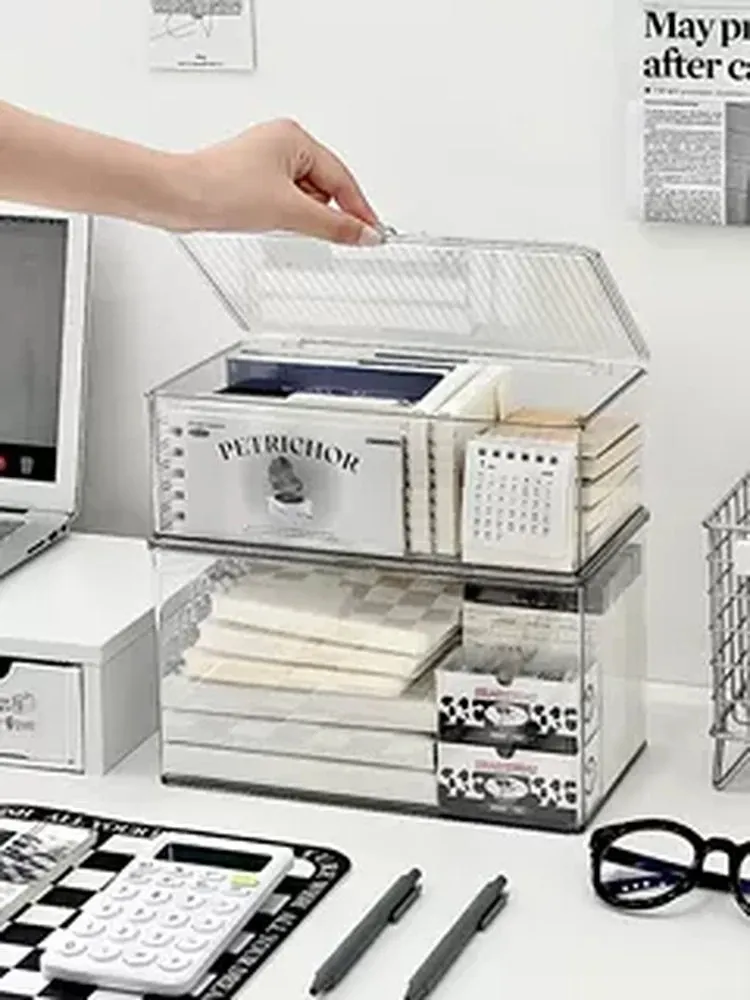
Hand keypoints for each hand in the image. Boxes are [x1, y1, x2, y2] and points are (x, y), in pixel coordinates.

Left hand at [177, 118, 382, 244]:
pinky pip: (284, 202)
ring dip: (296, 216)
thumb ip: (334, 226)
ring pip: (304, 199)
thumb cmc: (220, 189)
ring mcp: (265, 162)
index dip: (359, 211)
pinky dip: (282, 216)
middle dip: (318, 213)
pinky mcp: (251, 181)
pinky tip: (262, 221)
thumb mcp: (289, 212)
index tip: (373, 234)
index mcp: (294, 137)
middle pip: (324, 189)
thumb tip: (364, 234)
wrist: (177, 197)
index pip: (342, 179)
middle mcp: (281, 143)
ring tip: (269, 219)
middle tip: (301, 226)